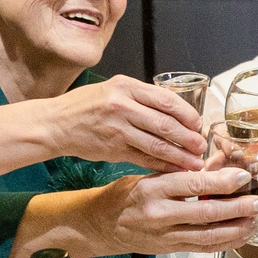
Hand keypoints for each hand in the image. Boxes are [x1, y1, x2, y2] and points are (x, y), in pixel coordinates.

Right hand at [42, 76, 205, 172]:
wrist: (55, 124)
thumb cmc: (85, 106)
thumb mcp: (113, 90)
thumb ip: (141, 97)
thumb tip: (175, 111)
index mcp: (126, 86)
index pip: (166, 99)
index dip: (187, 114)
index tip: (198, 123)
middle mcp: (122, 106)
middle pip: (165, 123)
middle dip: (188, 137)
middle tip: (202, 146)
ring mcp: (117, 129)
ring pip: (157, 144)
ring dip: (180, 155)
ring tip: (195, 162)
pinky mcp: (113, 149)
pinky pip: (144, 159)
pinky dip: (162, 166)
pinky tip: (174, 170)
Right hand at [83, 169, 257, 255]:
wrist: (102, 224)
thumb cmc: (127, 195)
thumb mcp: (151, 175)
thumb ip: (185, 171)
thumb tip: (221, 162)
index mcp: (153, 189)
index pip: (194, 184)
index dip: (223, 182)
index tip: (244, 177)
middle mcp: (159, 214)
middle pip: (206, 213)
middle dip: (238, 208)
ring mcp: (164, 236)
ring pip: (208, 235)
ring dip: (236, 228)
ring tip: (256, 220)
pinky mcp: (169, 250)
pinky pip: (202, 248)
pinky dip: (225, 243)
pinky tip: (241, 235)